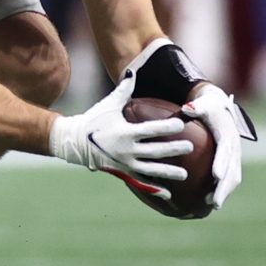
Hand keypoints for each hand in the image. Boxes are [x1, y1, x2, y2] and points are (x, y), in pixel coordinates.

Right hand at [48, 74, 193, 185]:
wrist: (74, 141)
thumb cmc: (94, 120)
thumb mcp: (108, 104)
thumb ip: (124, 89)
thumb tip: (133, 71)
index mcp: (125, 132)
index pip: (151, 130)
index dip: (167, 127)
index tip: (182, 125)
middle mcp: (126, 149)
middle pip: (155, 150)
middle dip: (174, 149)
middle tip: (190, 147)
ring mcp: (124, 162)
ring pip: (150, 169)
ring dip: (168, 172)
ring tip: (184, 174)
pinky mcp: (122, 171)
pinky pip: (140, 181)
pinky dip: (154, 188)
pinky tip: (168, 193)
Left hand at [182, 84, 252, 209]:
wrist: (220, 107)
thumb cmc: (207, 107)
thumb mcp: (203, 104)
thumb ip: (196, 107)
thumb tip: (188, 108)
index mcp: (227, 135)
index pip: (225, 150)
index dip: (222, 163)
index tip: (216, 175)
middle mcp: (234, 148)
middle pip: (233, 170)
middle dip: (225, 186)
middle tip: (215, 201)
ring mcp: (234, 156)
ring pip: (234, 177)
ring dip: (225, 191)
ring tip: (214, 205)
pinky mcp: (231, 161)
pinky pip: (230, 177)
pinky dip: (223, 189)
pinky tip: (210, 201)